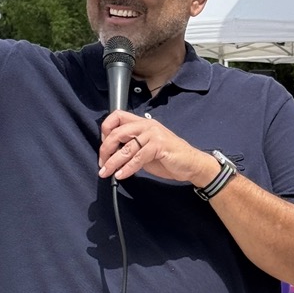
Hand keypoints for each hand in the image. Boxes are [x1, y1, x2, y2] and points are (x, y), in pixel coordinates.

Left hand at [98, 110, 218, 185]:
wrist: (191, 164)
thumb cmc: (169, 157)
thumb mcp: (145, 149)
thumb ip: (130, 148)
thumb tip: (111, 156)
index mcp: (142, 123)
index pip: (117, 116)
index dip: (105, 130)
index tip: (104, 148)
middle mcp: (147, 125)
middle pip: (117, 132)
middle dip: (105, 149)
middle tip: (102, 163)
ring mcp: (154, 135)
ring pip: (126, 148)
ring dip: (113, 162)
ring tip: (106, 172)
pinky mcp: (159, 146)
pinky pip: (138, 158)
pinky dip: (127, 168)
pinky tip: (121, 175)